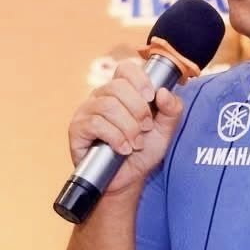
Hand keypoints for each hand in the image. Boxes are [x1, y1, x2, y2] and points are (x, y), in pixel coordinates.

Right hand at [66, 58, 186, 198]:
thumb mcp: (165, 131)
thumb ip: (172, 110)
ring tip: (135, 143)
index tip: (151, 98)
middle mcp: (101, 96)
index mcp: (121, 91)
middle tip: (146, 128)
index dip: (140, 80)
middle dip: (138, 109)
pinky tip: (122, 149)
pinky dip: (115, 137)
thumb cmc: (142, 151)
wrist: (127, 179)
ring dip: (128, 127)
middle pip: (118, 87)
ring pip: (107, 105)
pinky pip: (95, 123)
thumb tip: (164, 92)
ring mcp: (87, 111)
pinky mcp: (78, 128)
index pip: (125, 69)